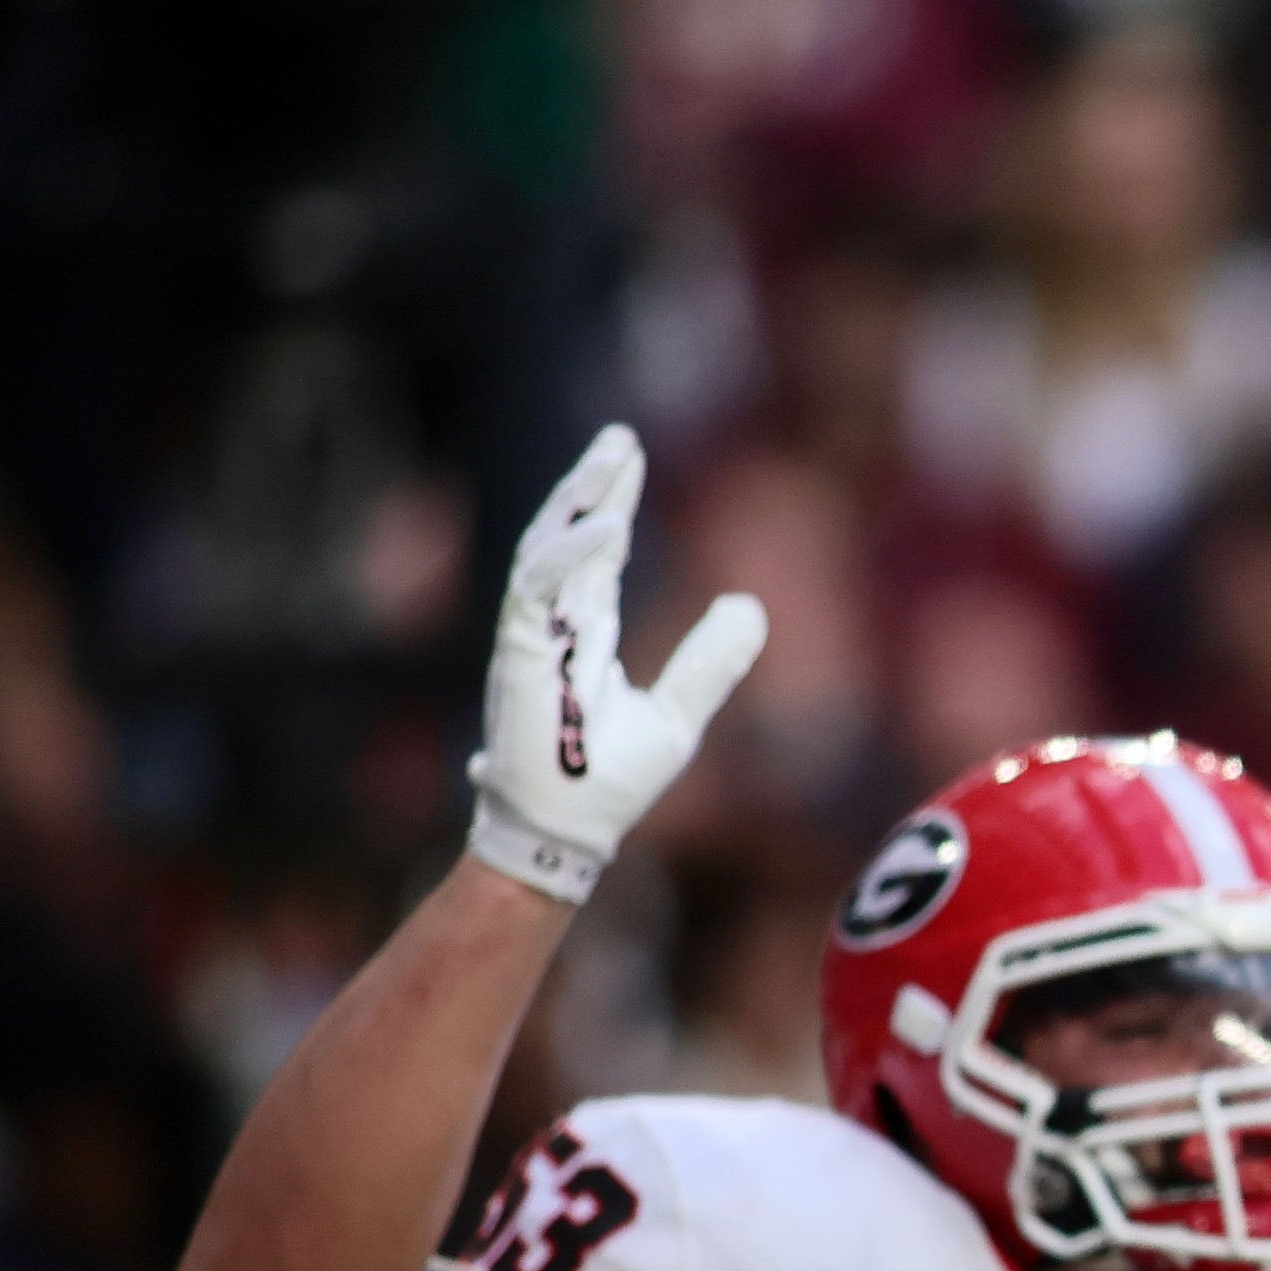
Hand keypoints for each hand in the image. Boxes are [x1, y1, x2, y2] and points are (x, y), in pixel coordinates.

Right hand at [466, 426, 766, 903]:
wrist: (571, 832)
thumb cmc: (612, 782)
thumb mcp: (679, 713)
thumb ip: (709, 659)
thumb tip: (749, 603)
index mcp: (584, 633)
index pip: (596, 552)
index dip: (611, 501)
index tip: (630, 453)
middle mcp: (555, 625)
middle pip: (571, 536)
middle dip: (594, 484)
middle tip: (621, 438)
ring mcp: (533, 635)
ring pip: (547, 548)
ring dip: (578, 502)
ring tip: (610, 459)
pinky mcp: (521, 653)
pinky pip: (538, 590)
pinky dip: (570, 556)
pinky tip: (603, 526)